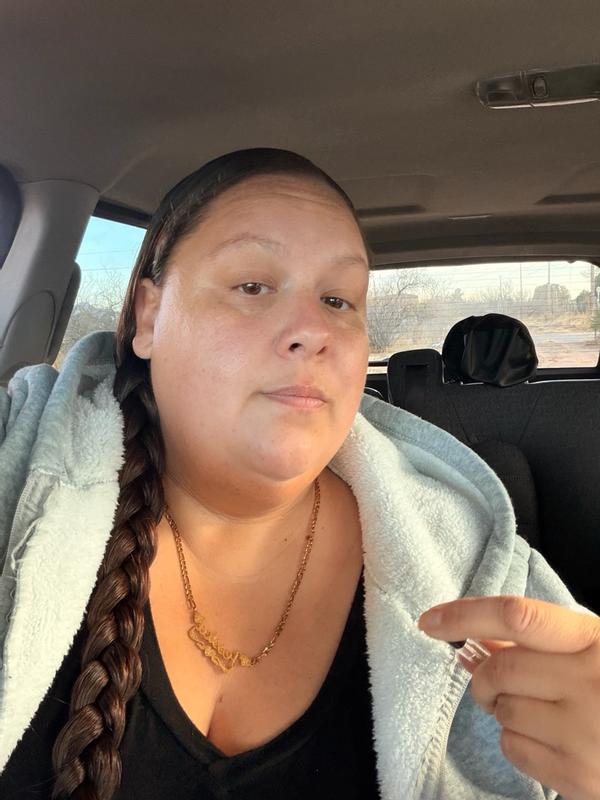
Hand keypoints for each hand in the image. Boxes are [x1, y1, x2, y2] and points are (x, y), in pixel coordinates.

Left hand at [418, 596, 599, 799]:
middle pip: (499, 670)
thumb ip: (539, 642)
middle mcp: (590, 682)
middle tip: (496, 682)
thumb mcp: (592, 650)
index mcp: (595, 641)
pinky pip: (513, 749)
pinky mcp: (579, 776)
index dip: (466, 615)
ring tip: (541, 710)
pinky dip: (517, 741)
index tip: (430, 620)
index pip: (518, 616)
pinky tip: (550, 737)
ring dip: (504, 709)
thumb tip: (474, 645)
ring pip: (502, 711)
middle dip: (485, 677)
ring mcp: (585, 732)